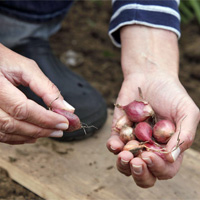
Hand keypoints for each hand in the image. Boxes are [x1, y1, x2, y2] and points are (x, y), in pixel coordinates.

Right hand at [0, 43, 72, 144]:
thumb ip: (46, 88)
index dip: (45, 119)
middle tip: (60, 130)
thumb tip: (66, 108)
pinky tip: (32, 135)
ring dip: (31, 135)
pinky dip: (17, 137)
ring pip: (6, 132)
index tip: (64, 122)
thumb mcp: (26, 68)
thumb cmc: (3, 60)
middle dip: (41, 129)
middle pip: (14, 124)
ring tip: (50, 132)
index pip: (22, 109)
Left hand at [107, 25, 199, 187]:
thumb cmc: (171, 94)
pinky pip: (114, 145)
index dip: (158, 168)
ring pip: (126, 164)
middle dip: (140, 173)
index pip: (165, 169)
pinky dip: (113, 147)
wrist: (150, 77)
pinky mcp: (119, 131)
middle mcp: (150, 148)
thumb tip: (171, 157)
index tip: (149, 155)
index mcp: (168, 148)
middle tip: (136, 162)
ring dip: (123, 165)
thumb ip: (184, 134)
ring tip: (124, 156)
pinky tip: (115, 144)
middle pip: (145, 173)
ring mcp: (133, 141)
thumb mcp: (187, 111)